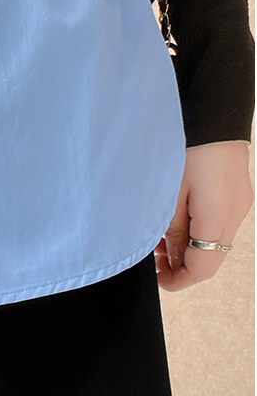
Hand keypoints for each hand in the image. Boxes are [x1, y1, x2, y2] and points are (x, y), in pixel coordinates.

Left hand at [154, 140, 253, 290]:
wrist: (212, 115)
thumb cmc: (185, 147)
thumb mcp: (168, 191)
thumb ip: (170, 228)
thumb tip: (171, 256)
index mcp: (216, 217)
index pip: (202, 268)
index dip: (178, 280)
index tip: (158, 279)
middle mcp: (235, 215)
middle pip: (211, 259)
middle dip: (182, 264)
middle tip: (154, 256)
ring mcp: (240, 205)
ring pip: (216, 243)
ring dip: (190, 247)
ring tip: (161, 236)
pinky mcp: (239, 196)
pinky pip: (220, 225)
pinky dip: (200, 230)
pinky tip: (179, 218)